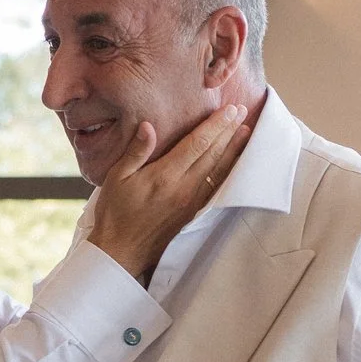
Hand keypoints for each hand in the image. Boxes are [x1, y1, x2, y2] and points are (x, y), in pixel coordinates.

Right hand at [86, 104, 249, 281]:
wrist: (121, 252)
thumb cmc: (115, 213)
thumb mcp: (116, 178)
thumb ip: (136, 151)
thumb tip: (149, 126)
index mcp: (165, 176)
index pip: (197, 144)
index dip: (215, 125)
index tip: (229, 109)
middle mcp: (184, 188)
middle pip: (213, 154)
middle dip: (229, 131)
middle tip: (242, 111)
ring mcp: (191, 202)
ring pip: (219, 170)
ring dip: (233, 149)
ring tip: (245, 131)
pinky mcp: (193, 213)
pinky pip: (216, 186)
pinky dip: (227, 170)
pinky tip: (232, 162)